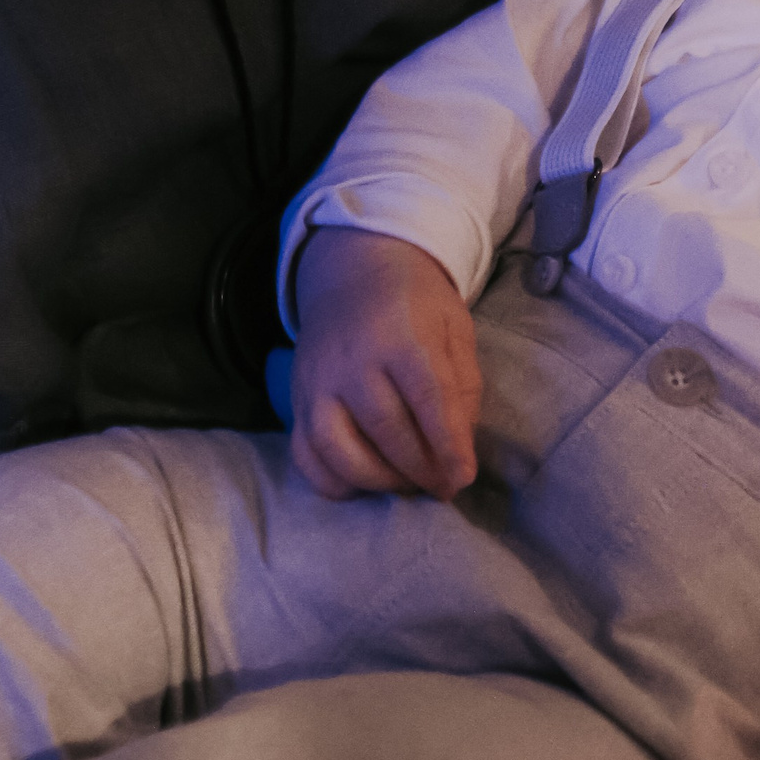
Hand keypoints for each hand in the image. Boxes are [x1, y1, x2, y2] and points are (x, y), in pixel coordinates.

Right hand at [290, 226, 480, 500]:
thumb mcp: (455, 328)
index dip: (447, 444)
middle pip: (385, 429)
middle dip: (420, 469)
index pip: (427, 398)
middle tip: (444, 486)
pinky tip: (365, 482)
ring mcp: (317, 383)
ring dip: (379, 480)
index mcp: (401, 336)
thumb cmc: (415, 305)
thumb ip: (463, 385)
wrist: (353, 273)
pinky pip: (306, 456)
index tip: (463, 477)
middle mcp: (352, 360)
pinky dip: (334, 481)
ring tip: (409, 483)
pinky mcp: (296, 401)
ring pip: (338, 449)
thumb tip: (459, 449)